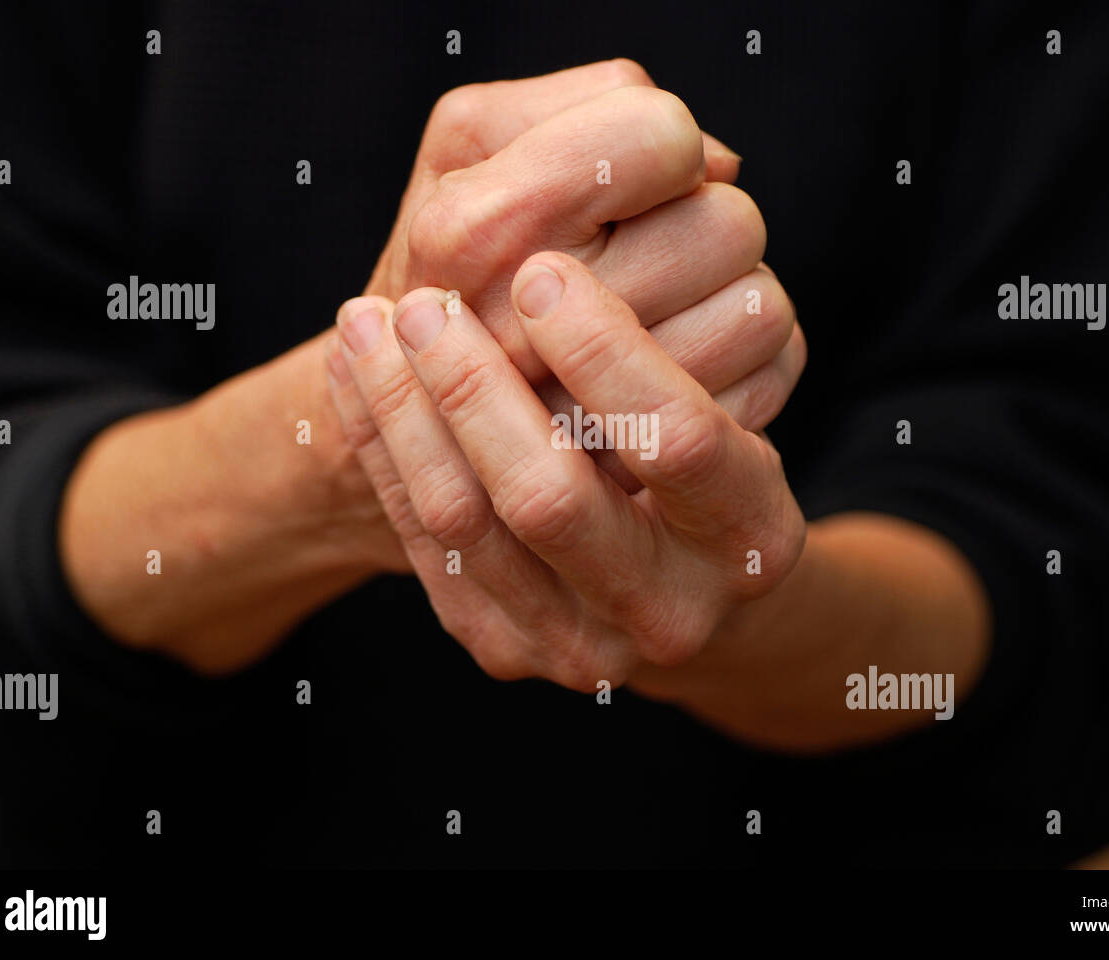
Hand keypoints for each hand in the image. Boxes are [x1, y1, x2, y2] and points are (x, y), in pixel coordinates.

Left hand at [326, 255, 806, 688]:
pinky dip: (379, 444)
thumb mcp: (726, 398)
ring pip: (462, 521)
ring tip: (367, 319)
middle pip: (550, 498)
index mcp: (752, 534)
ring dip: (402, 406)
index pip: (679, 437)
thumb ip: (687, 318)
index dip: (604, 346)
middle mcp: (672, 609)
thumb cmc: (701, 459)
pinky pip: (418, 541)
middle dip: (474, 387)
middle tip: (426, 303)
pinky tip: (355, 371)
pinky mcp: (503, 648)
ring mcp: (580, 644)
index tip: (540, 269)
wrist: (673, 581)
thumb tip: (664, 180)